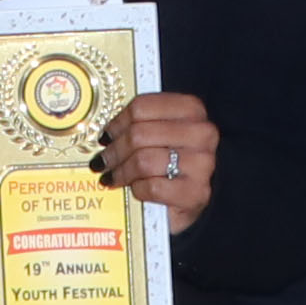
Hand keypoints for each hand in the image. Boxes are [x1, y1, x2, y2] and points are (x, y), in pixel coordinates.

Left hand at [99, 89, 224, 233]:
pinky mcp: (197, 192)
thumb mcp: (159, 135)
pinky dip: (138, 190)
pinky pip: (153, 187)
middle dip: (115, 151)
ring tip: (112, 177)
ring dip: (122, 172)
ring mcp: (202, 163)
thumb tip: (106, 133)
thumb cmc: (172, 163)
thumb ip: (139, 125)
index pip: (142, 107)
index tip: (106, 135)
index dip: (117, 123)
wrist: (191, 198)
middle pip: (139, 134)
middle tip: (102, 161)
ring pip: (144, 161)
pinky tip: (135, 190)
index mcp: (192, 109)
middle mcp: (202, 132)